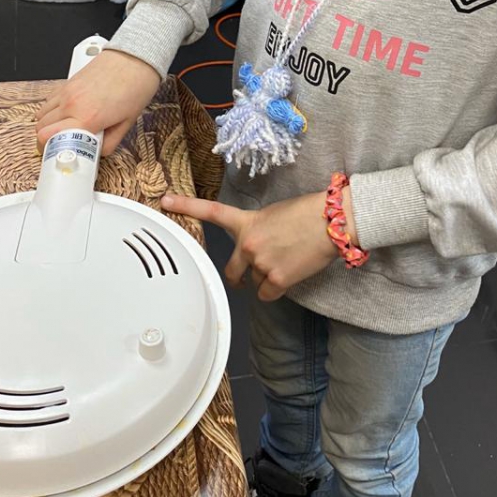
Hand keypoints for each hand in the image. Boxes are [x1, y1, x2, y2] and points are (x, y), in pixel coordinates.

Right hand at [36, 49, 160, 156]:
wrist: (137, 56)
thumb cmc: (136, 85)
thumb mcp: (128, 122)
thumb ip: (110, 142)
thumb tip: (98, 152)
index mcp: (87, 117)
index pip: (48, 138)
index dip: (51, 152)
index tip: (61, 156)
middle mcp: (72, 103)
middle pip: (40, 129)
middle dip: (48, 141)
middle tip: (63, 146)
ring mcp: (67, 91)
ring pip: (41, 114)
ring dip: (48, 126)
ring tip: (65, 130)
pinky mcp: (68, 82)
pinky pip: (49, 101)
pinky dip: (52, 111)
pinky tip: (68, 114)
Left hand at [161, 190, 342, 301]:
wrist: (332, 221)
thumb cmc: (308, 213)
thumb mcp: (275, 214)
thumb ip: (258, 229)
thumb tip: (259, 248)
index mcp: (247, 222)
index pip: (211, 211)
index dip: (185, 205)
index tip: (164, 201)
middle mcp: (249, 244)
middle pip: (231, 271)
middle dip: (238, 276)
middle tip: (248, 275)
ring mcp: (262, 263)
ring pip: (254, 284)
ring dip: (266, 279)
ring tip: (286, 263)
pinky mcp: (278, 279)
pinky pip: (267, 295)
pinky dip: (275, 290)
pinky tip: (289, 276)